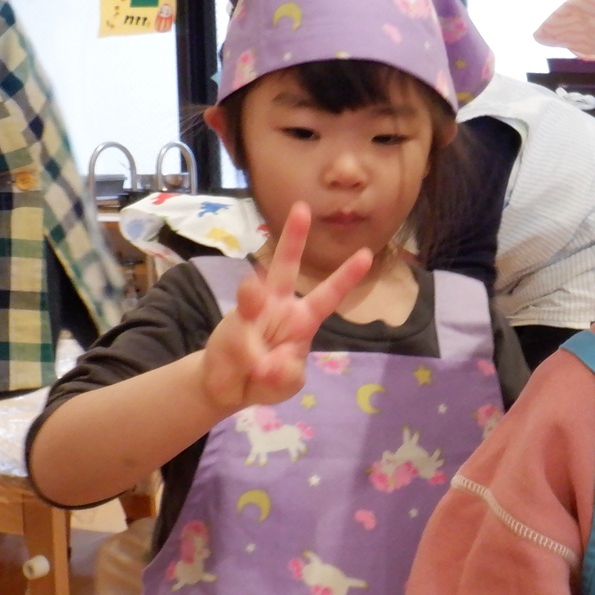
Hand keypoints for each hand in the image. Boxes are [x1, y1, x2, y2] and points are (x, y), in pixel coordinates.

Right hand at [201, 202, 371, 411]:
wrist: (227, 386)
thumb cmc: (266, 378)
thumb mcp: (286, 384)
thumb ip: (285, 375)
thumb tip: (270, 365)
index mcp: (303, 319)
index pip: (329, 295)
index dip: (346, 276)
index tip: (367, 254)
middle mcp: (278, 306)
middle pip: (286, 266)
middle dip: (294, 238)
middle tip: (302, 208)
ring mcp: (252, 311)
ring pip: (253, 293)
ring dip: (253, 301)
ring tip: (255, 318)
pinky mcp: (231, 324)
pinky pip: (239, 331)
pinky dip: (245, 350)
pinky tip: (252, 365)